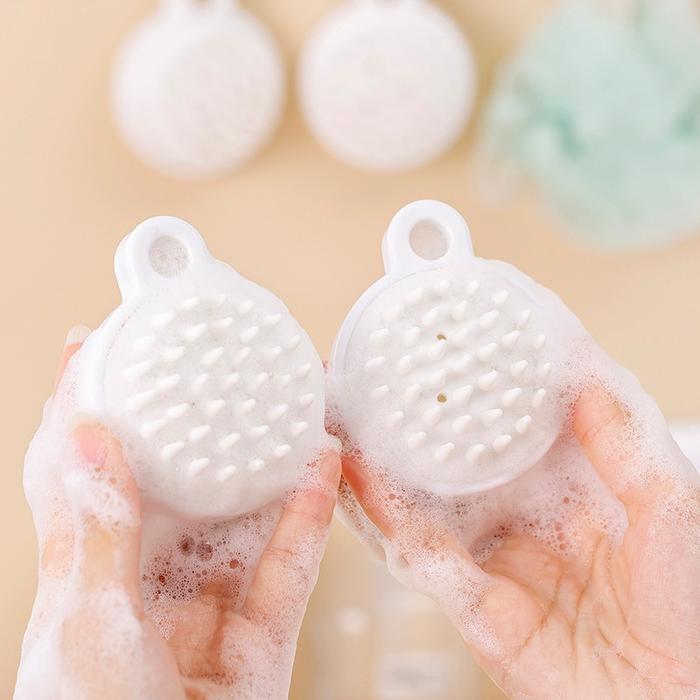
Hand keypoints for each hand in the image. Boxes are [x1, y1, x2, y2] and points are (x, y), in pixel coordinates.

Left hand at [16, 330, 340, 699]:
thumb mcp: (84, 629)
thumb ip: (97, 532)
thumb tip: (84, 432)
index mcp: (87, 578)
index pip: (78, 474)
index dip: (79, 409)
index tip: (91, 346)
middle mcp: (146, 584)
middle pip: (169, 485)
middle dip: (186, 426)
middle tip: (203, 367)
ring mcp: (204, 609)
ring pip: (237, 517)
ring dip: (260, 463)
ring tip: (278, 403)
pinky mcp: (258, 639)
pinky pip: (288, 567)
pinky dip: (307, 518)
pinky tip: (322, 468)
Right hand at [343, 385, 699, 699]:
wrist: (682, 698)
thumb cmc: (694, 607)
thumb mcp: (670, 500)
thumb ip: (622, 440)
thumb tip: (583, 377)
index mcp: (568, 496)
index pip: (510, 437)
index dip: (478, 399)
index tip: (450, 356)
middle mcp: (524, 526)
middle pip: (454, 472)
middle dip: (412, 432)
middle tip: (375, 386)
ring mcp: (497, 565)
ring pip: (426, 512)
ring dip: (383, 471)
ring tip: (347, 422)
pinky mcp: (479, 609)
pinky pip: (431, 562)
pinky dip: (391, 521)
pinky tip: (363, 482)